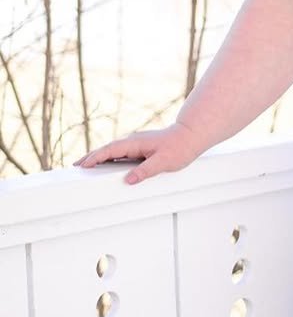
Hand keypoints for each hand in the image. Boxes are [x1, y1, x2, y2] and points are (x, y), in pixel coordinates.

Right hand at [72, 121, 205, 184]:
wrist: (191, 136)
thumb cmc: (179, 148)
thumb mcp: (163, 162)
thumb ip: (145, 171)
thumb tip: (128, 180)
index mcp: (135, 143)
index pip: (110, 151)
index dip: (95, 158)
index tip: (83, 164)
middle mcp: (133, 141)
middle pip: (107, 149)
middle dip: (91, 157)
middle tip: (76, 165)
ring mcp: (136, 144)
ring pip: (113, 151)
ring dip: (99, 157)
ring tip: (86, 165)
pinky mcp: (141, 147)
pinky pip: (121, 153)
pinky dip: (110, 158)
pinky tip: (107, 164)